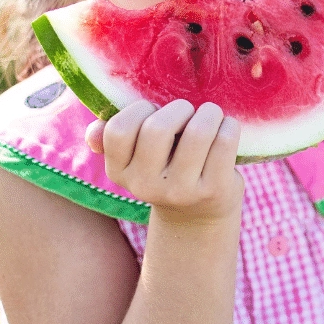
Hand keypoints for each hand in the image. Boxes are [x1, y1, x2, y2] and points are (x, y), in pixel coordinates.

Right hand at [86, 99, 243, 225]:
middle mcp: (146, 186)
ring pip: (198, 133)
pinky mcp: (214, 191)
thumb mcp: (137, 159)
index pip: (119, 130)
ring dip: (209, 113)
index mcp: (120, 172)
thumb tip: (93, 133)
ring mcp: (181, 191)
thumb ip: (114, 140)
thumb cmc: (167, 169)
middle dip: (179, 108)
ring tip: (211, 115)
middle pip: (157, 129)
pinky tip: (227, 128)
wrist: (199, 214)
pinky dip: (229, 126)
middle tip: (189, 112)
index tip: (155, 111)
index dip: (140, 109)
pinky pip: (224, 143)